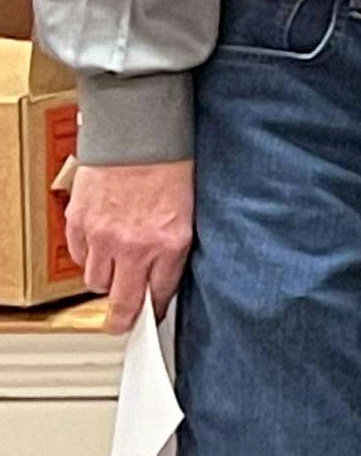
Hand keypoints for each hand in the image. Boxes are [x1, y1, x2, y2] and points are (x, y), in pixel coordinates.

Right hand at [69, 159, 193, 334]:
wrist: (138, 133)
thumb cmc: (170, 165)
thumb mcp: (188, 214)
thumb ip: (173, 249)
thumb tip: (162, 277)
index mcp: (169, 244)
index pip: (160, 296)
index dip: (154, 312)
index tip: (150, 319)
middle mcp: (134, 246)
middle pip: (122, 302)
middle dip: (123, 317)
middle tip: (123, 322)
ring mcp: (102, 237)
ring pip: (97, 282)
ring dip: (107, 279)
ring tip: (117, 266)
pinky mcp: (78, 224)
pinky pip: (80, 257)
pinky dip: (90, 256)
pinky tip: (102, 243)